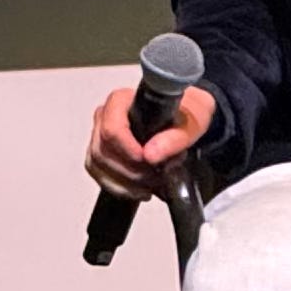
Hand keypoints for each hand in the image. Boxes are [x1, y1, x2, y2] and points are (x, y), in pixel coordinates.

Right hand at [85, 83, 216, 197]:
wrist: (185, 121)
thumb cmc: (186, 114)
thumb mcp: (191, 123)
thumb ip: (175, 138)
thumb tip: (151, 154)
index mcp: (122, 100)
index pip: (112, 130)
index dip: (128, 151)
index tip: (148, 162)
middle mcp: (105, 115)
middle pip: (103, 151)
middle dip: (131, 171)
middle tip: (157, 176)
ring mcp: (99, 135)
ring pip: (98, 166)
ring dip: (126, 183)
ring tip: (152, 184)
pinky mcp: (101, 153)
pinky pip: (99, 176)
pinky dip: (120, 188)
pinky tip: (139, 189)